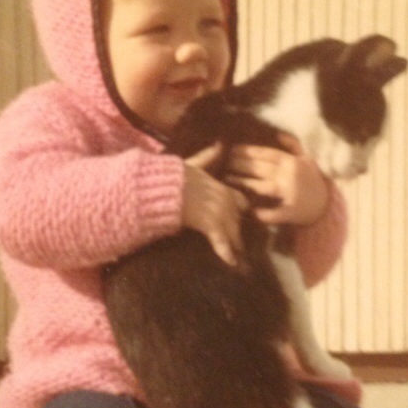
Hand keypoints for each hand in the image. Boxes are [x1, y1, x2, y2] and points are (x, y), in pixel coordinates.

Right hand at [182, 143, 248, 265]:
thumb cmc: (175, 175)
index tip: (243, 216)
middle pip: (236, 218)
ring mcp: (218, 212)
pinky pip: (221, 241)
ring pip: (231, 230)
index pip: (239, 200)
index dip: (240, 209)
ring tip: (240, 259)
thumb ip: (208, 156)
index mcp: (220, 186)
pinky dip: (226, 252)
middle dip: (238, 231)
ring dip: (235, 244)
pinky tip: (231, 262)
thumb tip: (219, 144)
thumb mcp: (193, 163)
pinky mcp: (210, 225)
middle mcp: (224, 199)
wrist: (163, 187)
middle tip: (242, 245)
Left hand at [227, 134, 329, 225]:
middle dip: (241, 164)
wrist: (327, 205)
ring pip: (263, 187)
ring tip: (228, 178)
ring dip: (245, 182)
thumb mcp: (307, 159)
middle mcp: (290, 176)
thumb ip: (292, 145)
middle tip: (225, 161)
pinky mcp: (291, 212)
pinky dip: (264, 213)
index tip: (233, 149)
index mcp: (292, 162)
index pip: (266, 154)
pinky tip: (250, 211)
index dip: (248, 151)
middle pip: (261, 168)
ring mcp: (290, 194)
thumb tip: (277, 133)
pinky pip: (275, 213)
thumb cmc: (313, 180)